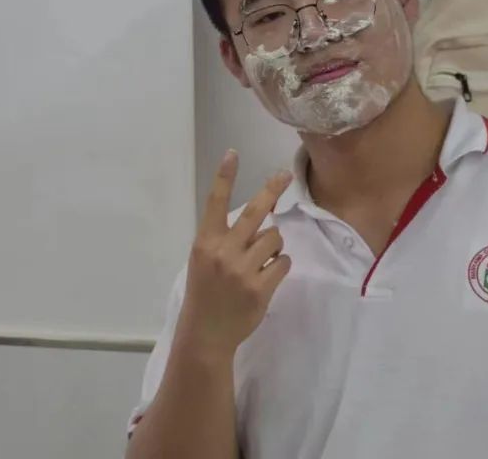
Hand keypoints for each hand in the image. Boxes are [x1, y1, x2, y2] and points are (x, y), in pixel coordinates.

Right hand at [176, 150, 292, 359]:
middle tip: (284, 174)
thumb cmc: (205, 293)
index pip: (215, 202)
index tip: (232, 154)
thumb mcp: (204, 261)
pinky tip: (265, 278)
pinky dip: (279, 267)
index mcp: (206, 242)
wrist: (205, 333)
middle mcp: (223, 252)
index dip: (224, 176)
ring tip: (261, 261)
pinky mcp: (260, 287)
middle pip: (255, 213)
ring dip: (274, 246)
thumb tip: (258, 218)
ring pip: (275, 238)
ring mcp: (242, 270)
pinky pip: (283, 263)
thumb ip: (225, 239)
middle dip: (271, 190)